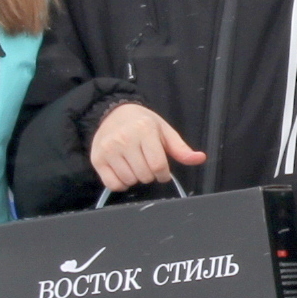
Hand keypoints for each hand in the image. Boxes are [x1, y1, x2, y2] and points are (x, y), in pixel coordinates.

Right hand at [89, 103, 205, 192]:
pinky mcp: (97, 159)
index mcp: (144, 130)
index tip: (162, 171)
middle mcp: (124, 139)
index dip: (163, 174)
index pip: (158, 166)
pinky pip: (113, 184)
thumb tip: (199, 158)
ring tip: (134, 164)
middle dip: (150, 174)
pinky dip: (121, 183)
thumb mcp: (164, 131)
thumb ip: (180, 148)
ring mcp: (108, 150)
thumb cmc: (142, 123)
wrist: (113, 113)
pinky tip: (123, 171)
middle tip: (146, 163)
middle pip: (144, 175)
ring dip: (136, 178)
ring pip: (129, 181)